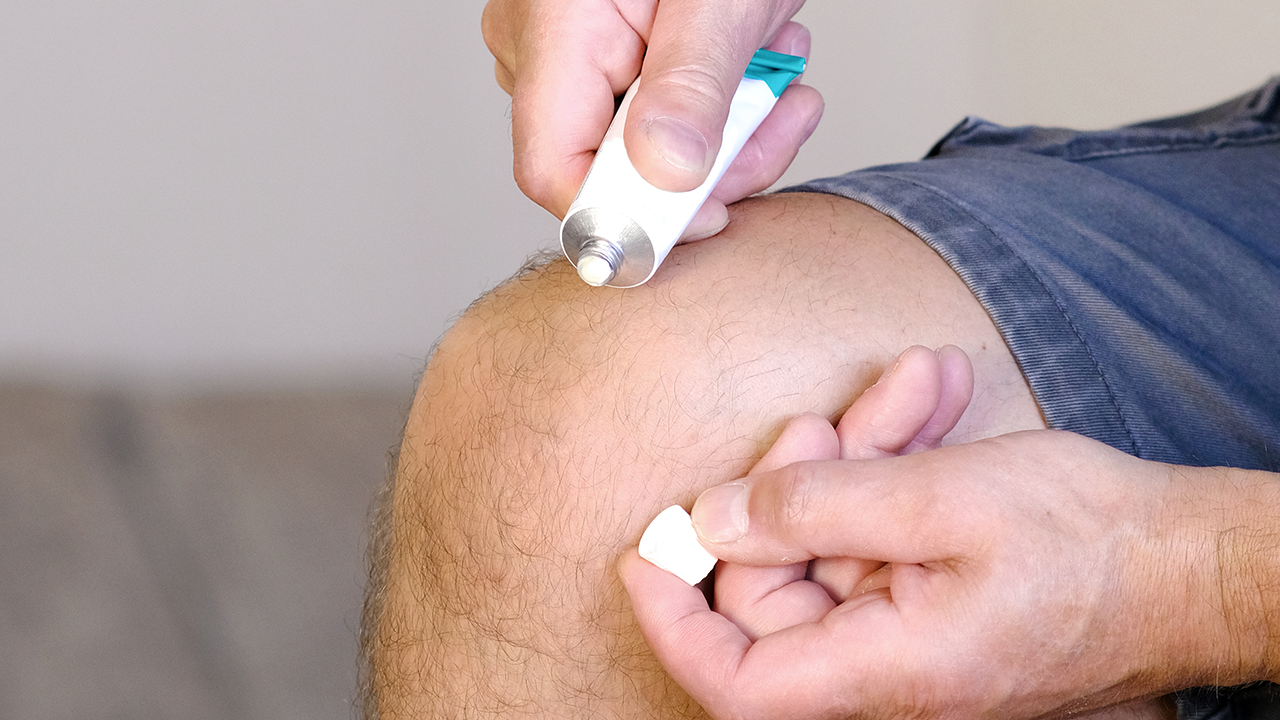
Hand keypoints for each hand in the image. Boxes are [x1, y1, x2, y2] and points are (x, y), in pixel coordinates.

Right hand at [481, 0, 823, 238]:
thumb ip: (691, 85)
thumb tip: (667, 176)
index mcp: (557, 33)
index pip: (555, 172)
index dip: (630, 216)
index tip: (708, 216)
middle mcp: (543, 49)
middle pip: (611, 166)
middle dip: (710, 162)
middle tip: (780, 117)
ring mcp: (569, 52)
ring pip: (642, 145)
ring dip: (728, 127)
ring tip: (778, 66)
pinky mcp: (601, 51)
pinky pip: (650, 112)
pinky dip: (715, 102)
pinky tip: (756, 60)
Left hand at [621, 429, 1255, 718]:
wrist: (1190, 563)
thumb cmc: (1094, 546)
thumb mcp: (940, 502)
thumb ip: (813, 509)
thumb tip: (711, 517)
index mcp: (882, 670)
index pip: (732, 679)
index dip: (673, 618)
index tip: (644, 550)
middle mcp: (884, 667)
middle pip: (775, 586)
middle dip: (792, 484)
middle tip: (828, 417)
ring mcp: (906, 632)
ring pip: (829, 544)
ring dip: (855, 458)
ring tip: (911, 390)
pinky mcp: (928, 599)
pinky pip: (876, 538)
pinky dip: (889, 472)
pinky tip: (924, 407)